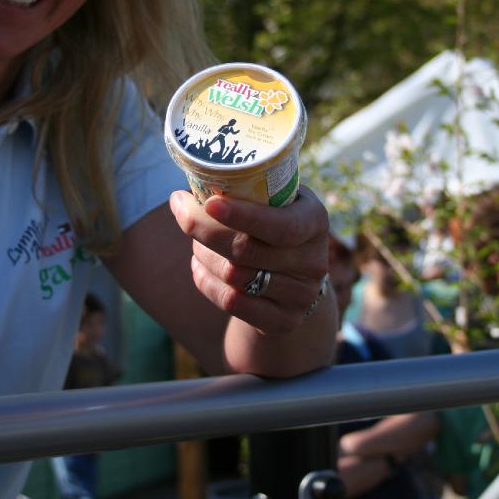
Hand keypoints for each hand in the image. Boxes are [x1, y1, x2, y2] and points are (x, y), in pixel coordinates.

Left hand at [169, 185, 329, 334]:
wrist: (295, 280)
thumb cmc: (275, 226)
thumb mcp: (278, 202)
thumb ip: (252, 190)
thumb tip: (193, 177)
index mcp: (315, 221)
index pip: (281, 225)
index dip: (244, 216)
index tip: (210, 202)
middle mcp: (314, 262)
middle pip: (246, 251)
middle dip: (204, 229)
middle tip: (182, 211)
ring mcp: (301, 296)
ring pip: (234, 276)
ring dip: (203, 254)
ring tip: (195, 240)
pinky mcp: (284, 321)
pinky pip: (232, 302)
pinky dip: (205, 281)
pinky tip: (199, 266)